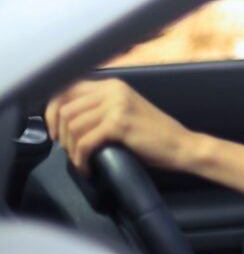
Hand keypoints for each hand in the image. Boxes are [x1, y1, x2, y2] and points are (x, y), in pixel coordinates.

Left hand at [45, 78, 195, 174]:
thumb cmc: (153, 135)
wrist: (181, 145)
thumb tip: (65, 120)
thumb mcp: (125, 112)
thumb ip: (100, 108)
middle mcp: (113, 90)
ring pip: (72, 126)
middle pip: (65, 108)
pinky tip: (88, 168)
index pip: (66, 89)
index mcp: (113, 85)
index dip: (52, 111)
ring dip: (71, 149)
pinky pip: (85, 142)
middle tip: (69, 151)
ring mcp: (116, 105)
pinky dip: (81, 160)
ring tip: (81, 161)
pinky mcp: (119, 124)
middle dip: (59, 134)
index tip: (54, 132)